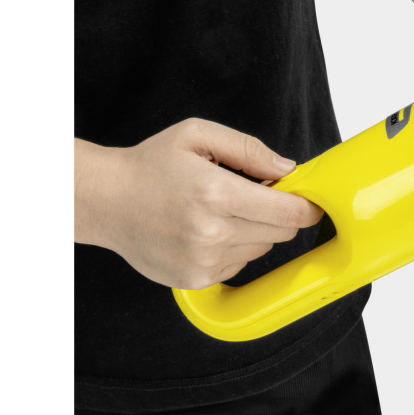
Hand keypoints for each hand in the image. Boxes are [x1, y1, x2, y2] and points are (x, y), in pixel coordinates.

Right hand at [74, 120, 323, 289]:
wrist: (103, 201)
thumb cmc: (150, 165)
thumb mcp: (198, 135)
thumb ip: (249, 149)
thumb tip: (289, 169)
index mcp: (216, 194)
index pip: (289, 212)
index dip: (307, 205)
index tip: (310, 199)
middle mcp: (211, 233)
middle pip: (282, 232)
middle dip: (279, 213)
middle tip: (256, 194)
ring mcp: (203, 261)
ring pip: (262, 249)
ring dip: (256, 230)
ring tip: (222, 210)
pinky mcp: (195, 279)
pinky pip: (239, 265)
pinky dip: (235, 248)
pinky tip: (208, 229)